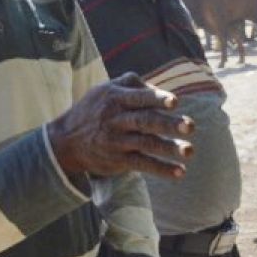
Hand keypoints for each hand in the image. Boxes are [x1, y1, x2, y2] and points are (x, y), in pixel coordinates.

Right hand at [47, 72, 194, 180]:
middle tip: (191, 126)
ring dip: (169, 148)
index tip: (175, 101)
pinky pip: (142, 164)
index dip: (157, 98)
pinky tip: (180, 172)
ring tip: (190, 151)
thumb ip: (133, 83)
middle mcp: (116, 119)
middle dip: (168, 124)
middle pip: (145, 121)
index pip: (139, 98)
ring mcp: (117, 141)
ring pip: (146, 144)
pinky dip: (161, 169)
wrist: (65, 141)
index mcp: (116, 98)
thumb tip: (161, 88)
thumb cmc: (94, 109)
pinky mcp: (118, 160)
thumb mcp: (106, 89)